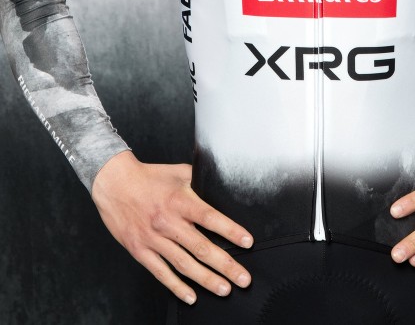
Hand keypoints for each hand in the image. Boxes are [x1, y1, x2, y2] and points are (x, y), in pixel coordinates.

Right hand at [91, 151, 253, 304]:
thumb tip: (221, 185)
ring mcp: (153, 239)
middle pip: (202, 248)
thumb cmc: (149, 176)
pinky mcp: (140, 250)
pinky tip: (191, 296)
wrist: (114, 183)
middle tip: (243, 279)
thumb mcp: (179, 171)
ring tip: (224, 289)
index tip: (247, 242)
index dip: (231, 231)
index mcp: (181, 201)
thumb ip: (201, 180)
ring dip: (206, 279)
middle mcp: (168, 222)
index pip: (211, 218)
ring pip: (184, 264)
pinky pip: (160, 272)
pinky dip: (176, 287)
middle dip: (226, 265)